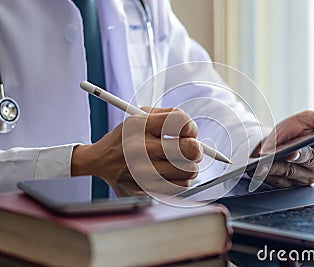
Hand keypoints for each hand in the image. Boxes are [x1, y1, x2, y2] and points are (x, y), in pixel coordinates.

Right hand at [71, 107, 201, 195]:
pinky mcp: (145, 190)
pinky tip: (170, 174)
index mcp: (140, 126)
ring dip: (189, 166)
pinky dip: (180, 180)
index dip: (191, 128)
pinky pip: (180, 186)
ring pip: (189, 171)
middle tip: (191, 150)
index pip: (181, 121)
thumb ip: (168, 116)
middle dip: (196, 150)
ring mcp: (142, 172)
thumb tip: (194, 132)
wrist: (100, 161)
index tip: (188, 132)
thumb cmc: (127, 136)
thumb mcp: (140, 115)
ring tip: (178, 163)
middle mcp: (140, 149)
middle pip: (190, 150)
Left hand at [252, 102, 313, 187]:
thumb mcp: (305, 119)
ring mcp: (307, 176)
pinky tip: (259, 168)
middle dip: (300, 155)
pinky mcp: (292, 185)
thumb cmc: (293, 133)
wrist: (272, 148)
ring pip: (291, 171)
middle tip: (290, 153)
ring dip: (277, 166)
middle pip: (312, 159)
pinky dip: (268, 173)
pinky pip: (279, 179)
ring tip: (265, 161)